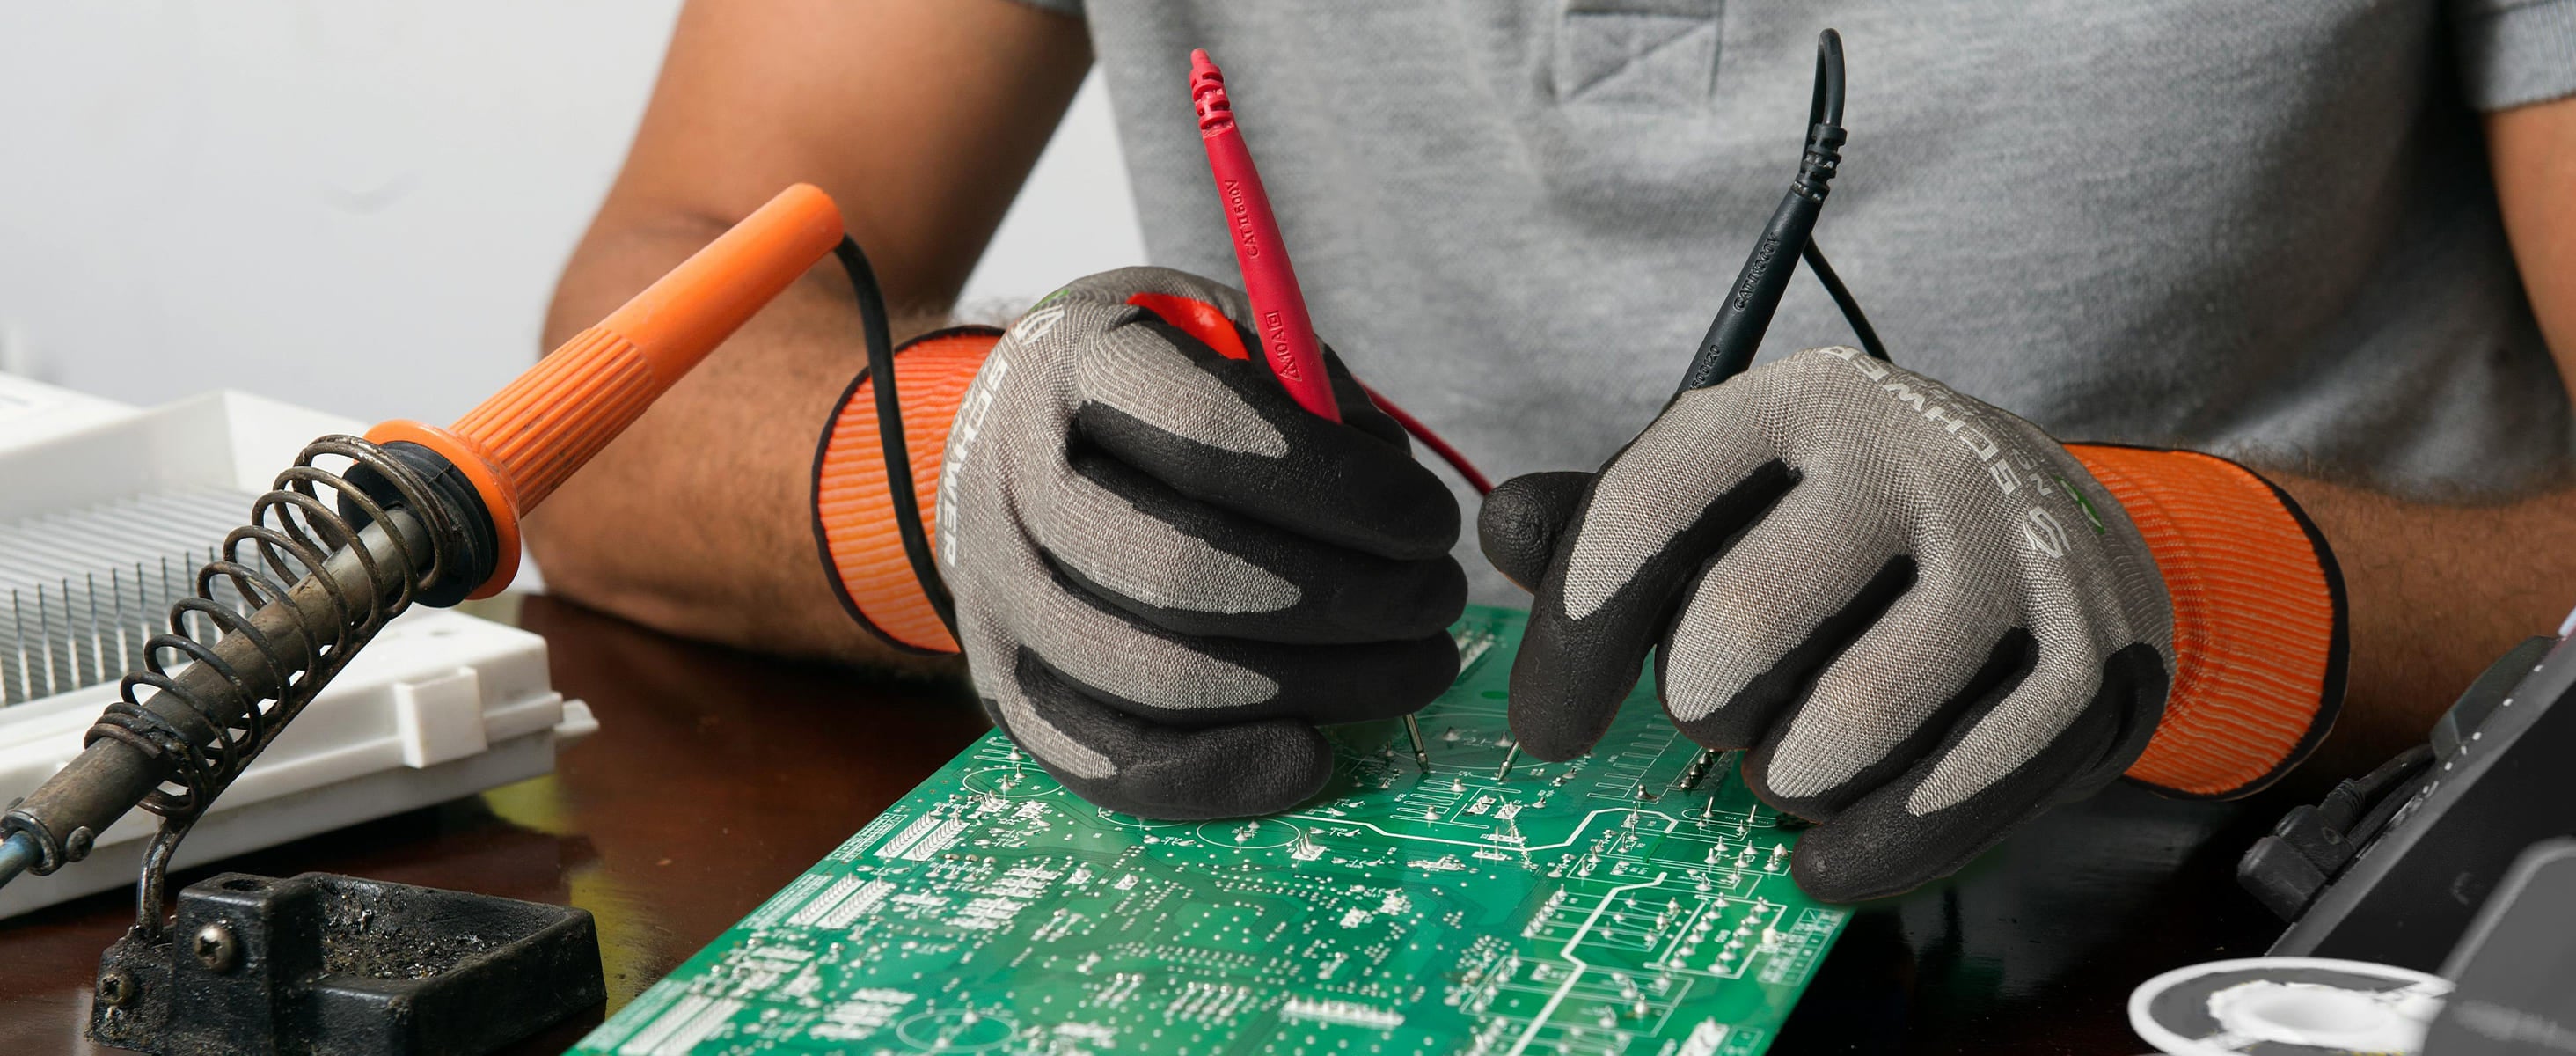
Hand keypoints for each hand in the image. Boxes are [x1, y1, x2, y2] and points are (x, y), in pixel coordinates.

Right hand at [938, 267, 1465, 817]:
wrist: (1011, 445)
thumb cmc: (1157, 392)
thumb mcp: (1228, 341)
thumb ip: (1308, 396)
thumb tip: (1393, 493)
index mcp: (1077, 365)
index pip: (1206, 435)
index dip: (1336, 489)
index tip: (1431, 522)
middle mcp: (1012, 483)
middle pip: (1179, 571)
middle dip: (1338, 601)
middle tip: (1436, 601)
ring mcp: (997, 595)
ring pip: (1154, 678)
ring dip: (1311, 688)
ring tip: (1413, 667)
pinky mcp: (1004, 687)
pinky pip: (1108, 761)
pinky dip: (1220, 775)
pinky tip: (1316, 756)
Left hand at [1480, 345, 2341, 900]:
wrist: (2059, 525)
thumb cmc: (1846, 522)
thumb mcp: (1733, 488)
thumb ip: (1611, 516)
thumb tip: (1501, 526)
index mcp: (1800, 402)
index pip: (1646, 510)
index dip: (1574, 637)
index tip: (1547, 730)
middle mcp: (1912, 456)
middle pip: (1737, 627)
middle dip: (1699, 708)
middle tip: (1715, 716)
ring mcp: (2014, 554)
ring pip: (1849, 724)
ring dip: (1786, 779)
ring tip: (1785, 763)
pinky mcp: (2091, 657)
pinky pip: (1956, 793)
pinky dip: (1872, 849)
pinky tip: (1827, 854)